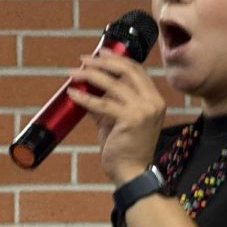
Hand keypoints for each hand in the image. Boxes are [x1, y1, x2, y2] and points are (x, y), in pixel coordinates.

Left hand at [65, 52, 165, 184]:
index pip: (136, 71)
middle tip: (84, 59)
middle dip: (103, 61)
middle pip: (128, 70)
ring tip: (73, 73)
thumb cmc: (125, 148)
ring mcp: (144, 110)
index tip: (99, 54)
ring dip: (90, 75)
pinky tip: (72, 93)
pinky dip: (85, 96)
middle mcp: (153, 102)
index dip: (116, 60)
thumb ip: (107, 103)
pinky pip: (102, 103)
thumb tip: (87, 88)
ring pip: (113, 83)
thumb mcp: (117, 120)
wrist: (132, 172)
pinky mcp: (131, 119)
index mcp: (154, 100)